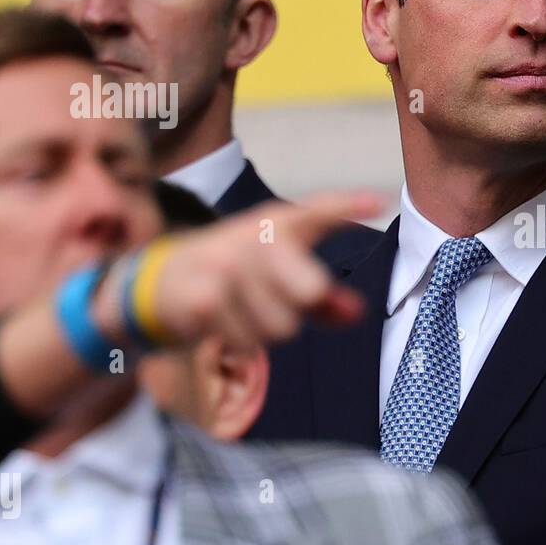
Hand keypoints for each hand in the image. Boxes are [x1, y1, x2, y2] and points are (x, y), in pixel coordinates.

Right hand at [93, 191, 381, 352]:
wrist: (164, 280)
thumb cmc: (238, 277)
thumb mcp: (281, 277)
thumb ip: (325, 298)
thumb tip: (357, 313)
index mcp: (279, 224)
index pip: (318, 211)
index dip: (349, 205)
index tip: (381, 201)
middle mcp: (255, 236)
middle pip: (310, 291)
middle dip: (299, 308)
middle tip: (272, 299)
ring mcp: (227, 263)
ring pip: (281, 327)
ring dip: (265, 331)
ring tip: (241, 310)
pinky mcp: (205, 295)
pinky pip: (249, 342)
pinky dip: (239, 342)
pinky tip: (220, 321)